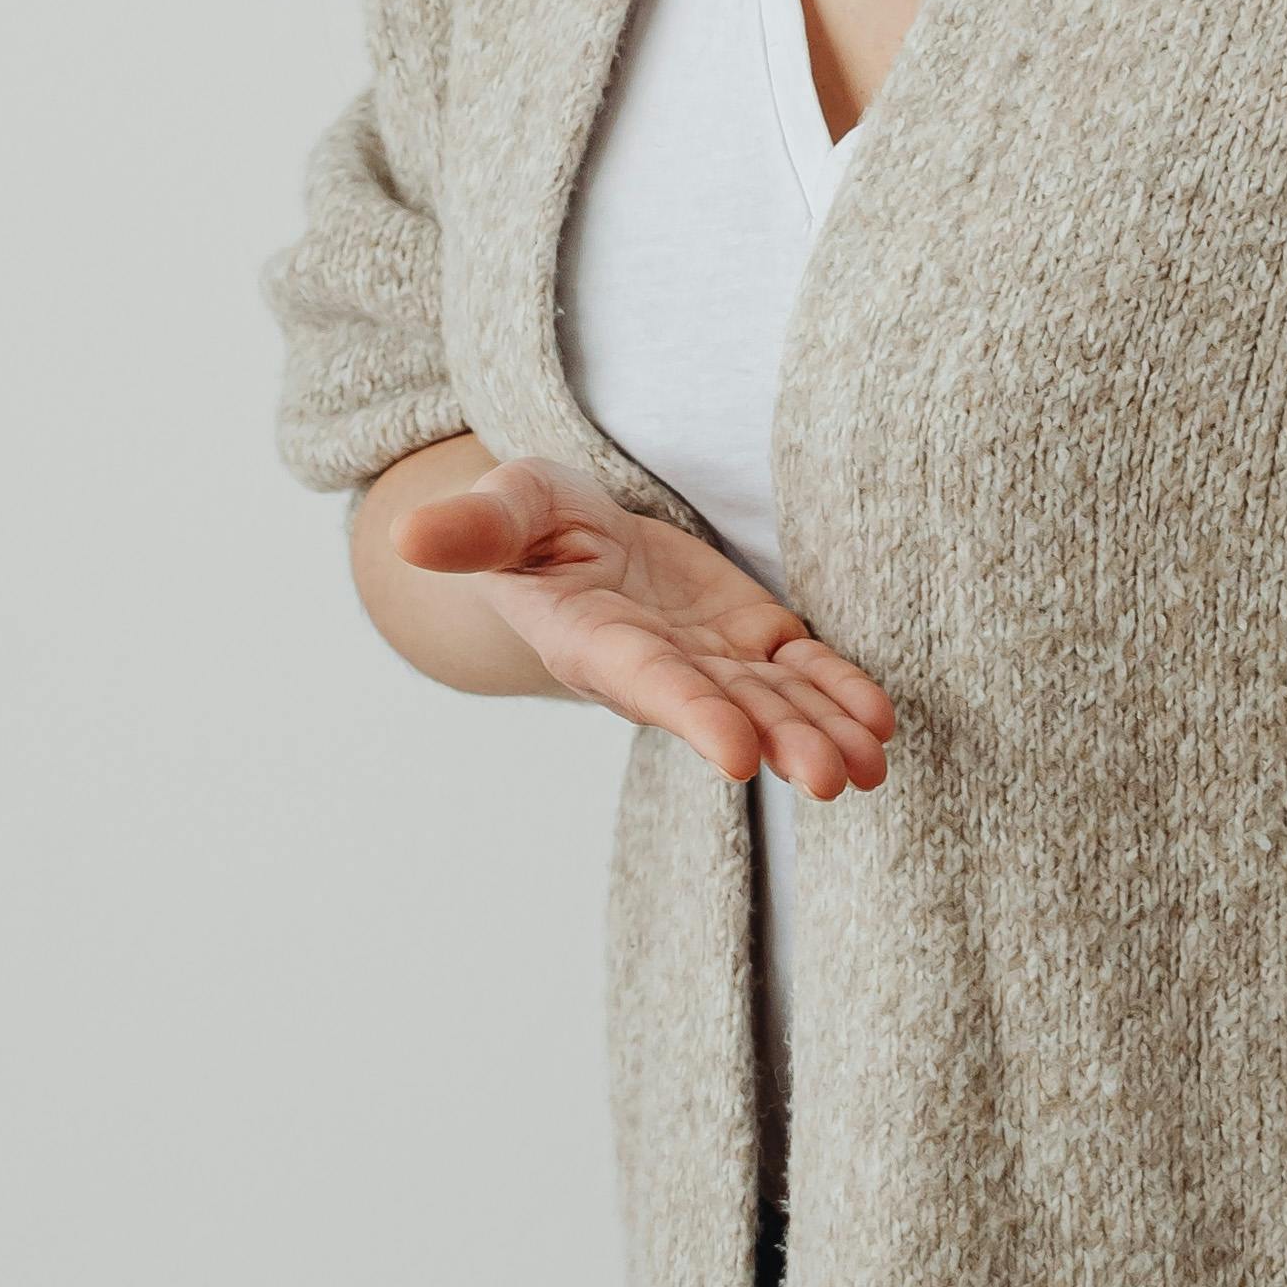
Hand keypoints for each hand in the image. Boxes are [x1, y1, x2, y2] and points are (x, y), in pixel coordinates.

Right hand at [395, 455, 893, 803]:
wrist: (570, 537)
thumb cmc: (527, 522)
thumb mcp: (503, 508)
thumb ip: (473, 528)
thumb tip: (406, 535)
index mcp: (594, 641)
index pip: (650, 682)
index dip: (694, 716)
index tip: (740, 754)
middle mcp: (660, 667)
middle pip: (727, 710)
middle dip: (783, 742)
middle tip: (836, 778)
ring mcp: (712, 659)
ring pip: (775, 703)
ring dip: (825, 733)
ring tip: (873, 765)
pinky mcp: (751, 639)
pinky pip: (804, 672)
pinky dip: (840, 693)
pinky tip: (879, 722)